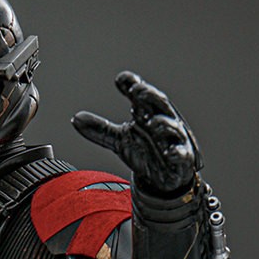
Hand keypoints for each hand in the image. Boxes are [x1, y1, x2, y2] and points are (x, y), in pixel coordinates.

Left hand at [72, 71, 201, 194]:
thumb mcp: (119, 140)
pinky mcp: (181, 159)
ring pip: (171, 126)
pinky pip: (182, 154)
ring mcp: (174, 140)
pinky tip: (169, 153)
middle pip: (159, 103)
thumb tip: (76, 119)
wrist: (161, 178)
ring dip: (162, 123)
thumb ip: (100, 129)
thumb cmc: (145, 151)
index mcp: (148, 112)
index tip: (121, 80)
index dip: (132, 84)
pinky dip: (177, 153)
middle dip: (149, 95)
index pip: (141, 94)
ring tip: (150, 122)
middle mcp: (162, 121)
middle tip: (136, 91)